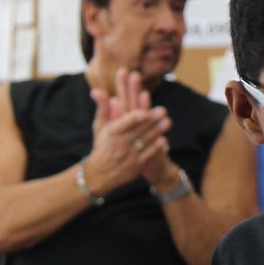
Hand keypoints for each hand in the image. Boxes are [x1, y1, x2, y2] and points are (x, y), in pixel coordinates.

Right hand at [85, 70, 171, 193]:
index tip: (144, 112)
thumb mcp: (100, 127)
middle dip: (151, 121)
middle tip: (163, 110)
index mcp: (111, 133)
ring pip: (145, 142)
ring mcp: (129, 157)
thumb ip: (102, 107)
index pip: (123, 124)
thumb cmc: (102, 145)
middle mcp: (119, 145)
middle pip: (137, 131)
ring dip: (157, 131)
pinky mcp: (137, 166)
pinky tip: (163, 139)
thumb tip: (96, 90)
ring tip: (167, 121)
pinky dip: (156, 147)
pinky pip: (148, 155)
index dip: (134, 118)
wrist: (100, 174)